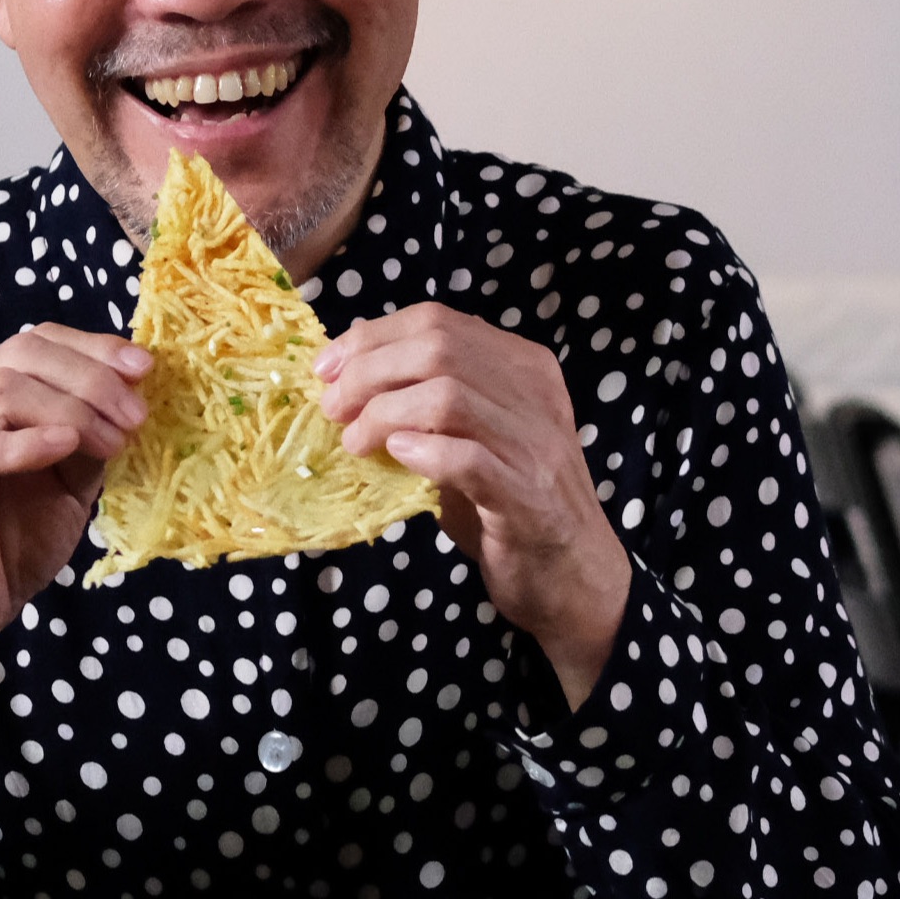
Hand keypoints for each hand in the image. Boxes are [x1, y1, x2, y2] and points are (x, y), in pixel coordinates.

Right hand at [0, 324, 147, 783]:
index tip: (144, 367)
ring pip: (2, 390)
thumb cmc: (9, 545)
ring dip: (71, 410)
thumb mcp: (67, 481)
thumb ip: (88, 434)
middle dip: (90, 379)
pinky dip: (29, 441)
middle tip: (137, 417)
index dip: (91, 346)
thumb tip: (133, 393)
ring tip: (113, 442)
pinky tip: (66, 449)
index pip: (33, 340)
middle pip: (20, 355)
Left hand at [312, 304, 631, 708]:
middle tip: (333, 408)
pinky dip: (422, 452)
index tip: (327, 369)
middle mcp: (534, 393)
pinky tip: (396, 458)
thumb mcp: (471, 439)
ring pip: (450, 394)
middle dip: (369, 372)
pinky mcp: (526, 496)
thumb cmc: (507, 507)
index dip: (372, 338)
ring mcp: (534, 444)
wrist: (572, 577)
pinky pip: (468, 458)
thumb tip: (350, 372)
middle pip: (438, 348)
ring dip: (385, 413)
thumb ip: (427, 401)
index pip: (437, 321)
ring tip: (355, 441)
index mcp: (522, 367)